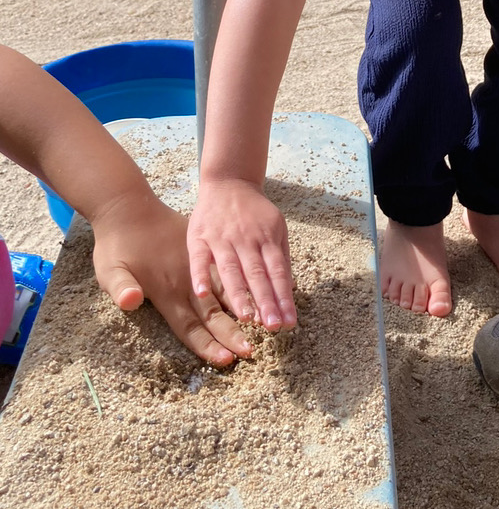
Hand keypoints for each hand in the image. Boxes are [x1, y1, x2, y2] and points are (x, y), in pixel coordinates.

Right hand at [91, 191, 251, 366]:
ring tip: (262, 324)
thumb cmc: (114, 245)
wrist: (123, 214)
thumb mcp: (112, 268)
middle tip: (251, 352)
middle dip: (229, 336)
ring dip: (239, 310)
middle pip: (210, 318)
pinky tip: (256, 286)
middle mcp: (182, 289)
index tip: (226, 359)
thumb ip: (121, 286)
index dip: (206, 345)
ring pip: (220, 297)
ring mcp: (192, 271)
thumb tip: (130, 299)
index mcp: (165, 297)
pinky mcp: (198, 252)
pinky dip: (237, 280)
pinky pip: (221, 269)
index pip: (189, 329)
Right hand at [187, 177, 296, 331]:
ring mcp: (222, 237)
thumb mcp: (276, 228)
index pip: (277, 272)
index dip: (283, 297)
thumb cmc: (255, 213)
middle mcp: (246, 239)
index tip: (289, 322)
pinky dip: (200, 275)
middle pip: (257, 274)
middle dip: (266, 301)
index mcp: (267, 238)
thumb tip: (289, 292)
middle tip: (273, 326)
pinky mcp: (199, 236)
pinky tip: (201, 293)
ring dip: (239, 294)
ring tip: (246, 317)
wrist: (228, 182)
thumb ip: (281, 259)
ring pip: (231, 269)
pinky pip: (199, 258)